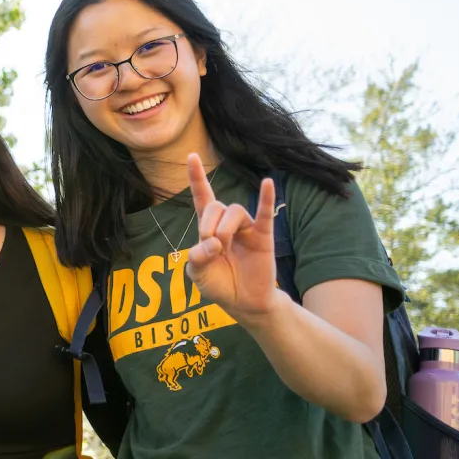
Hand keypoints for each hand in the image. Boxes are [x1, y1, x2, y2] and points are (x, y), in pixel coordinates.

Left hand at [185, 154, 288, 322]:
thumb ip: (197, 258)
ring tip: (223, 245)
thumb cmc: (218, 285)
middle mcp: (227, 224)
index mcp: (207, 228)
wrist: (243, 303)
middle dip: (208, 223)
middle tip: (211, 245)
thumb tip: (212, 242)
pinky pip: (266, 213)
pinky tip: (268, 183)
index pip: (202, 197)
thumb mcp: (198, 274)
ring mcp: (246, 228)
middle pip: (216, 205)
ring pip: (235, 210)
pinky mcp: (263, 236)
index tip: (191, 156)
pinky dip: (266, 198)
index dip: (196, 178)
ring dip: (225, 226)